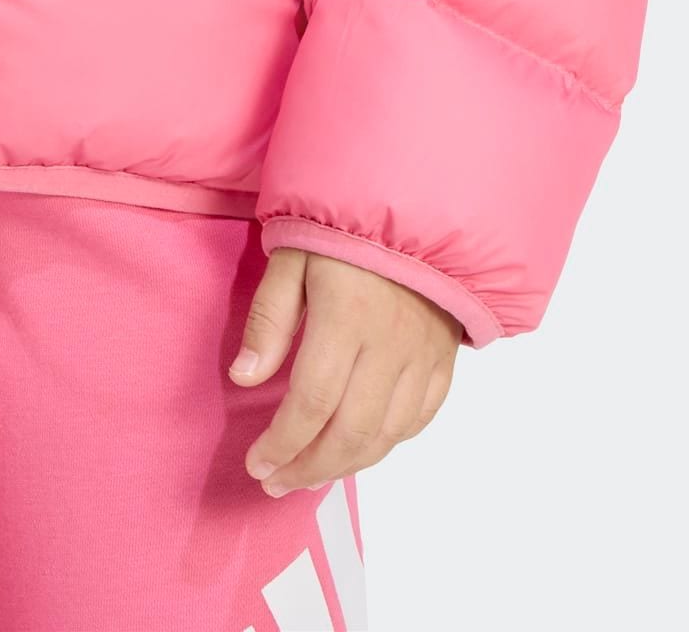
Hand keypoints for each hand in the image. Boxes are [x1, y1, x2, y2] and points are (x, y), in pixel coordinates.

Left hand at [230, 248, 461, 496]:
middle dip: (309, 468)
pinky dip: (387, 444)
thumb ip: (269, 319)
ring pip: (387, 435)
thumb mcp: (291, 255)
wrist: (414, 206)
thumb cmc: (343, 228)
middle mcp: (390, 345)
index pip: (312, 402)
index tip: (257, 462)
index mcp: (346, 317)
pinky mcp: (444, 358)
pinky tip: (359, 449)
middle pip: (351, 432)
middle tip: (277, 482)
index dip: (282, 442)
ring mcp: (422, 355)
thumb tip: (245, 378)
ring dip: (345, 467)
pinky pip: (419, 419)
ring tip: (310, 475)